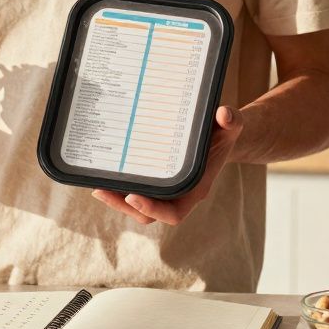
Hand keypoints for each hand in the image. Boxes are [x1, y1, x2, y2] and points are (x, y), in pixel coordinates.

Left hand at [92, 105, 243, 225]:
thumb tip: (224, 114)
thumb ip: (231, 121)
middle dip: (123, 206)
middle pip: (148, 214)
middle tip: (101, 190)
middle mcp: (178, 196)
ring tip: (96, 186)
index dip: (153, 209)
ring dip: (116, 200)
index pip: (173, 213)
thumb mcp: (230, 126)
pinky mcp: (154, 182)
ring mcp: (164, 191)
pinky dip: (118, 187)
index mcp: (194, 190)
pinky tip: (101, 174)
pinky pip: (134, 191)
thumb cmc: (222, 134)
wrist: (217, 137)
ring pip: (137, 206)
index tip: (132, 197)